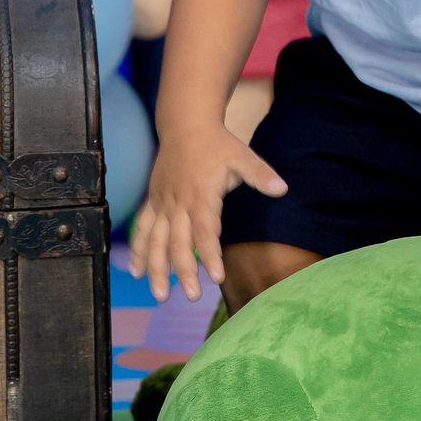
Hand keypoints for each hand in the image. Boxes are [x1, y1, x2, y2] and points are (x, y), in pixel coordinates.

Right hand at [131, 122, 286, 301]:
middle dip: (183, 272)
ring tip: (160, 296)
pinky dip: (139, 250)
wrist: (185, 124)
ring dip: (157, 268)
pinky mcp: (153, 200)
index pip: (205, 232)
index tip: (216, 278)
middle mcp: (178, 203)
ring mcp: (163, 203)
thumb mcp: (242, 155)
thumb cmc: (217, 143)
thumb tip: (282, 189)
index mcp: (201, 196)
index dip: (209, 255)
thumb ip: (260, 175)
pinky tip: (138, 272)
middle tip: (192, 296)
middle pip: (178, 243)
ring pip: (155, 240)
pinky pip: (143, 228)